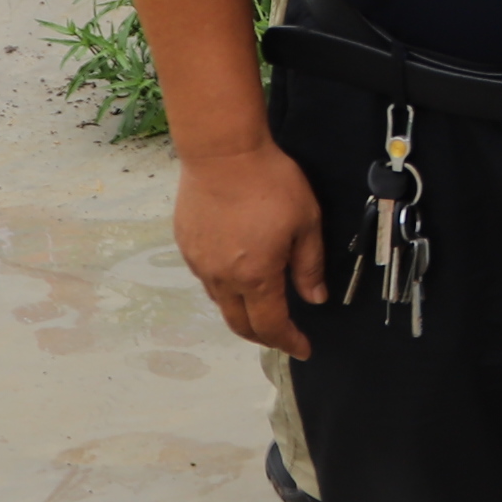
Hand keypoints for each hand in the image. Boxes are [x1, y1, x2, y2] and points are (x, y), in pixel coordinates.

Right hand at [172, 138, 326, 357]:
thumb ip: (310, 266)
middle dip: (263, 336)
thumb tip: (315, 298)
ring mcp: (199, 263)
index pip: (270, 326)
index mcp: (255, 276)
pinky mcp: (186, 246)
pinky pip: (207, 278)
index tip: (303, 349)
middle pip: (239, 324)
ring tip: (261, 306)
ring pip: (221, 302)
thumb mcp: (306, 222)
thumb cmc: (270, 182)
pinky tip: (238, 274)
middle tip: (283, 336)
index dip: (288, 342)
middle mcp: (222, 277)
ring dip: (242, 311)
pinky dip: (225, 287)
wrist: (223, 153)